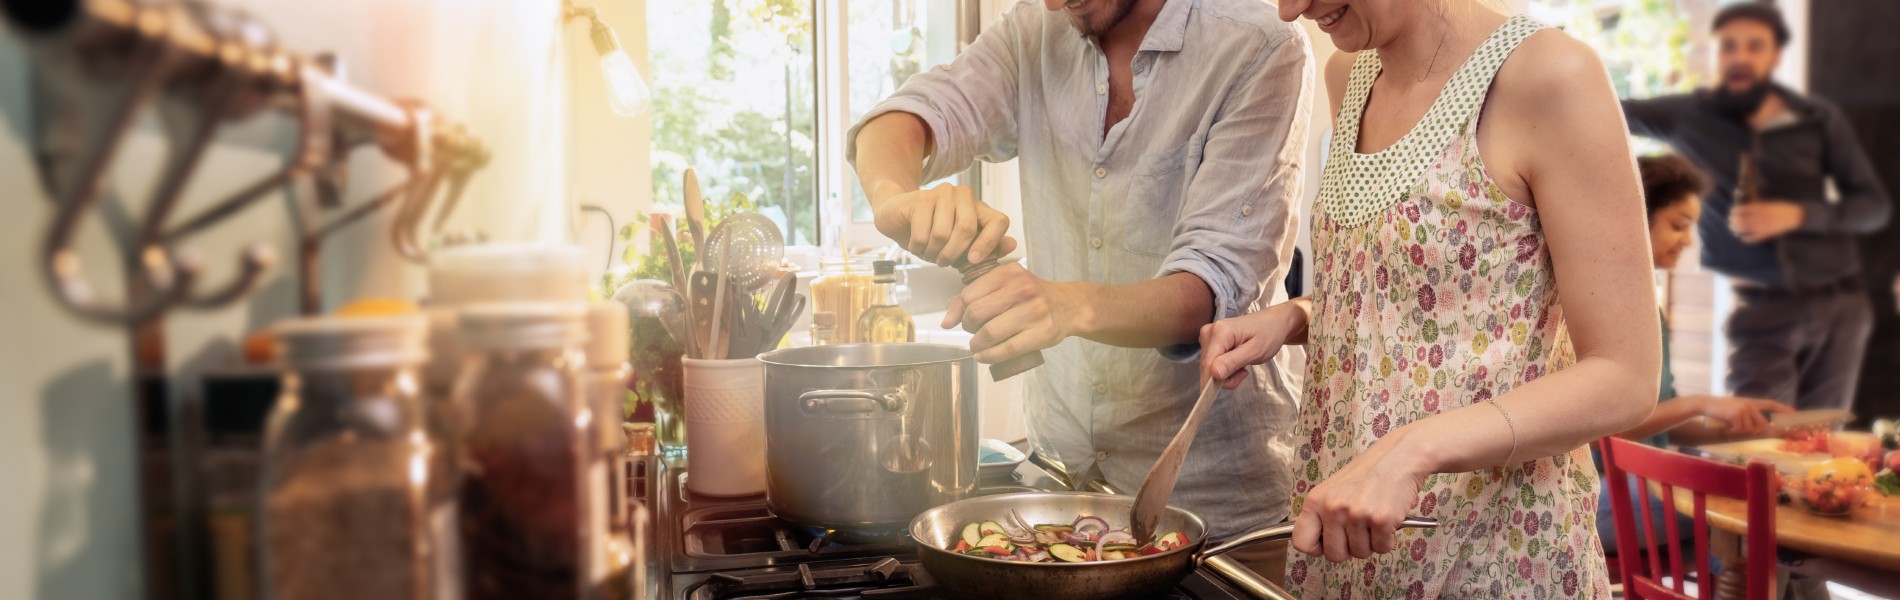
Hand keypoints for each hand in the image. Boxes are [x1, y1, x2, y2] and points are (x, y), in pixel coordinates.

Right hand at [870, 182, 1016, 266]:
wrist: (898, 217)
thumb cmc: (934, 233)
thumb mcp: (963, 247)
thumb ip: (987, 248)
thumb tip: (1013, 244)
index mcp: (980, 207)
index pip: (999, 222)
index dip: (989, 244)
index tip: (973, 261)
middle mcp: (965, 196)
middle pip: (967, 229)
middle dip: (953, 254)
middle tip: (942, 262)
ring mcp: (943, 193)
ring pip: (943, 234)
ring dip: (933, 253)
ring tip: (928, 253)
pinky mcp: (922, 198)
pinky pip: (923, 233)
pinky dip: (918, 247)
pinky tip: (915, 245)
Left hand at [942, 263, 1078, 362]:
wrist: (1068, 306)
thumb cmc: (1030, 296)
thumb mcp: (1004, 286)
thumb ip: (972, 297)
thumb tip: (946, 321)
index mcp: (1008, 273)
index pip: (969, 294)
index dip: (962, 311)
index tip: (966, 318)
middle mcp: (1022, 289)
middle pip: (977, 313)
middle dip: (968, 328)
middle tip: (972, 332)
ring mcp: (1033, 311)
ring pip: (990, 333)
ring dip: (976, 345)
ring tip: (978, 346)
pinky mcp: (1041, 333)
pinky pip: (1007, 349)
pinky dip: (989, 356)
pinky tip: (984, 356)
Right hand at [1199, 304, 1296, 389]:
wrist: (1272, 323)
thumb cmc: (1268, 334)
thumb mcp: (1256, 351)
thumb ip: (1233, 362)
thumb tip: (1214, 373)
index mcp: (1219, 331)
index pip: (1208, 364)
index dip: (1215, 382)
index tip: (1233, 384)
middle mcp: (1208, 332)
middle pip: (1207, 367)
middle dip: (1225, 377)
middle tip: (1244, 372)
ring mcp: (1207, 336)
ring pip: (1209, 368)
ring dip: (1226, 374)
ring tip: (1242, 364)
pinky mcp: (1209, 342)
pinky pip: (1211, 364)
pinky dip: (1224, 369)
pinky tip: (1236, 361)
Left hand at [1293, 436, 1425, 562]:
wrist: (1399, 457)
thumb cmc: (1367, 474)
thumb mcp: (1333, 489)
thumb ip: (1323, 515)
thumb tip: (1318, 544)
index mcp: (1315, 501)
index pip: (1301, 541)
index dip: (1317, 548)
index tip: (1329, 543)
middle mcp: (1333, 508)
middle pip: (1334, 555)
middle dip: (1349, 549)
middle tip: (1358, 530)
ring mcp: (1357, 515)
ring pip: (1361, 553)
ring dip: (1370, 542)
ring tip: (1373, 518)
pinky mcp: (1381, 520)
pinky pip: (1382, 548)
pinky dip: (1387, 539)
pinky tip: (1387, 519)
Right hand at [1698, 396, 1793, 435]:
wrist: (1705, 404)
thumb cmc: (1719, 409)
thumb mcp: (1735, 409)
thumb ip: (1747, 415)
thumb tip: (1757, 428)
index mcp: (1750, 402)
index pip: (1770, 404)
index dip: (1782, 408)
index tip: (1793, 412)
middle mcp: (1749, 404)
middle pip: (1762, 424)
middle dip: (1752, 430)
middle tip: (1737, 429)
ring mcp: (1744, 409)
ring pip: (1750, 429)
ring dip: (1739, 431)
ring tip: (1729, 425)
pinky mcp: (1737, 414)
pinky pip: (1740, 429)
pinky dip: (1732, 431)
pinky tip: (1726, 426)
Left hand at [1730, 201, 1803, 243]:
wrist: (1795, 216)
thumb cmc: (1781, 208)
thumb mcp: (1768, 203)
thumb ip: (1757, 205)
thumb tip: (1744, 208)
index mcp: (1761, 208)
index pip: (1742, 210)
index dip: (1735, 211)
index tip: (1731, 212)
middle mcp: (1761, 217)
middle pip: (1742, 220)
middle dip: (1734, 221)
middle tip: (1730, 221)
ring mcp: (1764, 226)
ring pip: (1746, 228)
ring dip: (1737, 229)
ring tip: (1733, 228)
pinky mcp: (1767, 233)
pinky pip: (1754, 237)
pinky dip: (1746, 238)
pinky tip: (1742, 237)